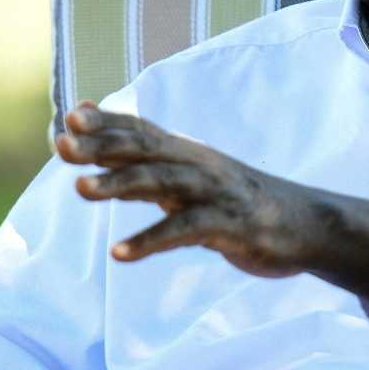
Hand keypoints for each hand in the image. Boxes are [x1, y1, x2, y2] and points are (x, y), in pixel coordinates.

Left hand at [54, 101, 368, 316]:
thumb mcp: (191, 177)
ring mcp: (215, 193)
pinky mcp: (229, 226)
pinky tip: (120, 253)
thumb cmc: (237, 201)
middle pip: (145, 150)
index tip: (69, 116)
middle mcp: (199, 164)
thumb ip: (145, 161)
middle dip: (103, 145)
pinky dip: (152, 240)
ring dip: (119, 184)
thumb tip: (97, 149)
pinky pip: (185, 230)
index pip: (141, 131)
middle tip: (62, 144)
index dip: (107, 122)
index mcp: (188, 152)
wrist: (306, 223)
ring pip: (162, 183)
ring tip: (80, 189)